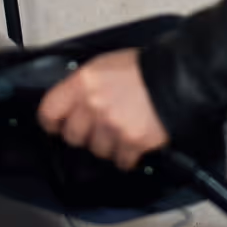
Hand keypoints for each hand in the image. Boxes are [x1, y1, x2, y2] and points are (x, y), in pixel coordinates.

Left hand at [37, 48, 170, 170]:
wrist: (176, 78)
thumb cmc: (143, 68)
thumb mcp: (105, 65)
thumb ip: (84, 85)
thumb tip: (71, 102)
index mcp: (83, 82)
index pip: (49, 111)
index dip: (52, 121)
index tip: (57, 125)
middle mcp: (93, 105)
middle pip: (72, 136)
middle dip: (83, 134)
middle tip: (96, 127)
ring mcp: (112, 126)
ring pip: (96, 150)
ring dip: (107, 145)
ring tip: (121, 130)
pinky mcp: (131, 142)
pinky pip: (120, 161)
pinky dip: (127, 156)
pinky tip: (133, 143)